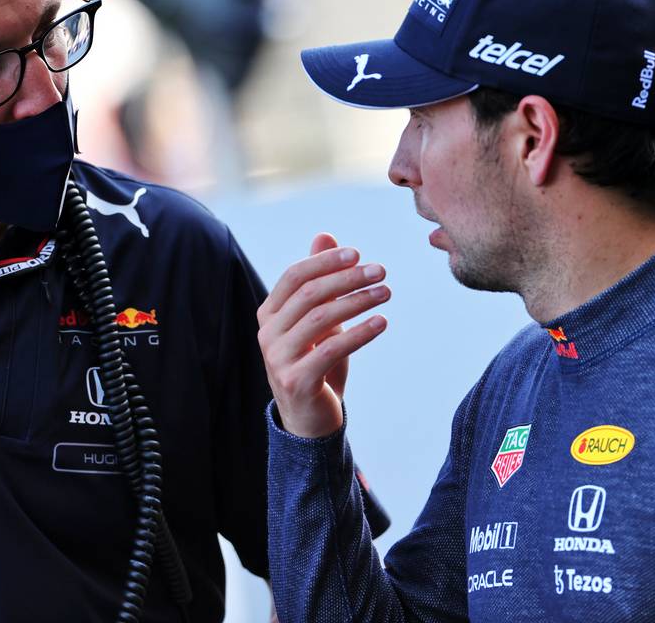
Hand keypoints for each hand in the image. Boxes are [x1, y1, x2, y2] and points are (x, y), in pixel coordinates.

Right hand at [257, 233, 389, 437]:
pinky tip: (382, 321)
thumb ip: (319, 280)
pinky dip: (360, 333)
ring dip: (357, 302)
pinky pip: (331, 349)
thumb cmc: (316, 362)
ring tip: (386, 293)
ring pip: (320, 319)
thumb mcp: (318, 319)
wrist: (310, 419)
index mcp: (269, 314)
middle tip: (380, 271)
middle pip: (308, 295)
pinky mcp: (296, 381)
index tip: (358, 254)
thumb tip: (325, 236)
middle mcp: (267, 333)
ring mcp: (278, 358)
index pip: (294, 276)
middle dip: (346, 279)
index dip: (325, 262)